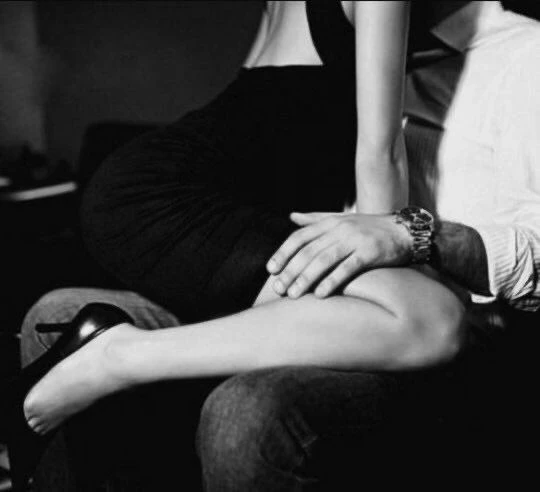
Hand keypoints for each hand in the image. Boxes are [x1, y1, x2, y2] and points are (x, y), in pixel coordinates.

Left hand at [266, 211, 411, 297]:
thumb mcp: (341, 219)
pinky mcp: (370, 253)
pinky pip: (347, 268)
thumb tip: (291, 216)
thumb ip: (315, 219)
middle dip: (291, 270)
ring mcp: (354, 240)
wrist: (405, 231)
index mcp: (330, 222)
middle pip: (308, 251)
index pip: (299, 237)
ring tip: (293, 294)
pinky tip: (320, 294)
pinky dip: (332, 281)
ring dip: (306, 278)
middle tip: (278, 289)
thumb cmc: (368, 228)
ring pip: (324, 260)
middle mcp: (339, 229)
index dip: (283, 252)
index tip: (271, 270)